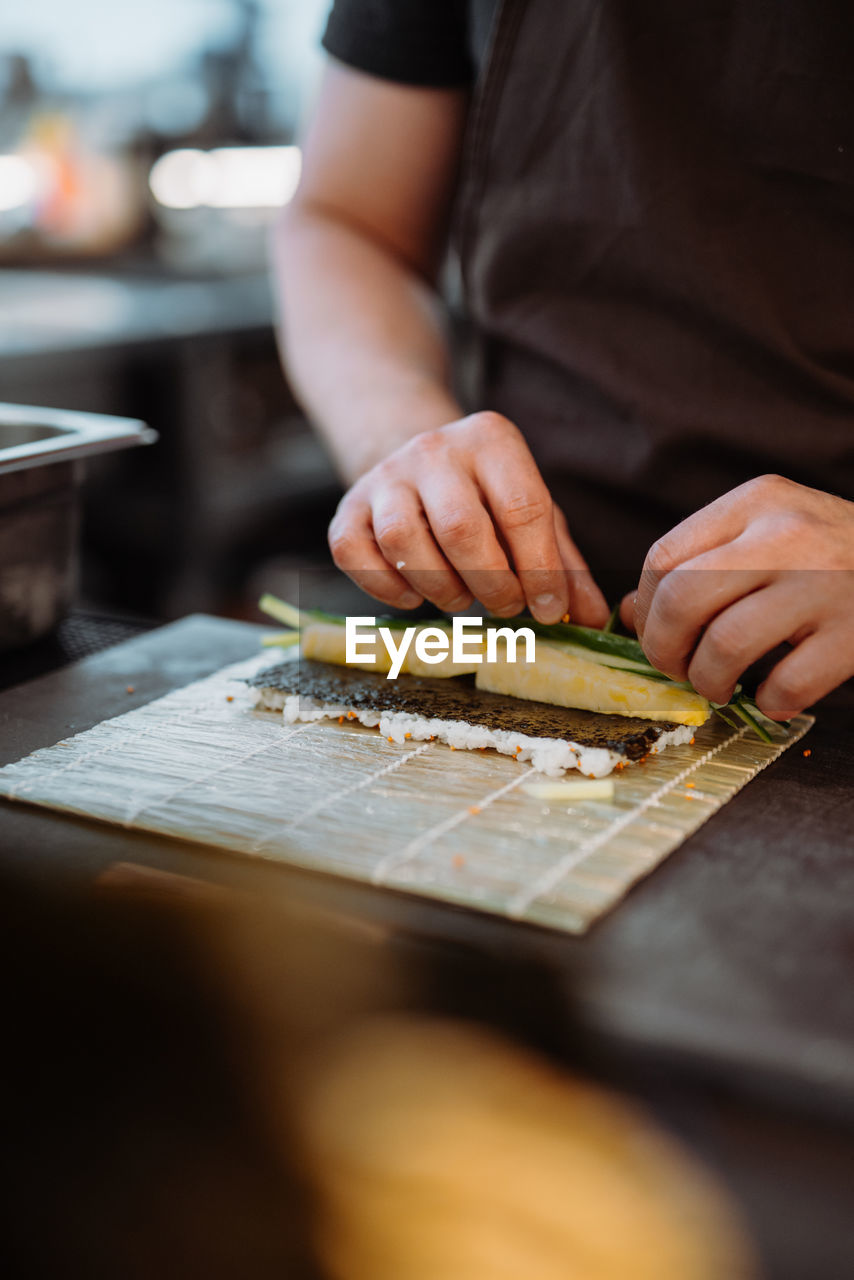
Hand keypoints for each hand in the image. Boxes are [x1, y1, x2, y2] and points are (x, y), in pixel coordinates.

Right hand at [328, 411, 608, 624]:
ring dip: (441, 588)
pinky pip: (354, 554)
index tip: (549, 609)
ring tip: (463, 598)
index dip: (540, 569)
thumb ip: (564, 565)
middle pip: (461, 528)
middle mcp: (434, 449)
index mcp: (491, 440)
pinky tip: (416, 596)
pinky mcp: (347, 507)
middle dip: (491, 584)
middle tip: (507, 608)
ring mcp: (385, 476)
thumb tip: (595, 618)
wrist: (416, 460)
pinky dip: (387, 588)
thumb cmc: (488, 497)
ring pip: (403, 541)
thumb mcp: (534, 515)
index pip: (522, 508)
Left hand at [621, 475, 853, 717]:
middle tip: (677, 669)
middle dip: (664, 650)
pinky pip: (787, 684)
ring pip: (726, 645)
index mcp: (756, 502)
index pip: (664, 557)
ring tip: (719, 686)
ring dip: (708, 681)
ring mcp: (824, 583)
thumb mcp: (769, 532)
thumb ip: (701, 562)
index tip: (659, 633)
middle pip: (683, 599)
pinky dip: (769, 702)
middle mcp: (787, 535)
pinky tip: (774, 697)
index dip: (645, 608)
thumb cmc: (835, 552)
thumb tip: (628, 613)